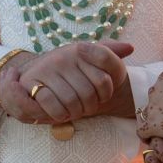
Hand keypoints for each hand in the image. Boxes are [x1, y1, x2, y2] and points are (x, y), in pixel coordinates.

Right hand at [0, 40, 134, 125]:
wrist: (35, 74)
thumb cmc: (70, 71)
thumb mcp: (89, 60)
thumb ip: (108, 55)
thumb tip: (130, 48)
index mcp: (81, 49)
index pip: (106, 73)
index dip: (108, 91)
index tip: (103, 95)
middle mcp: (64, 55)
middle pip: (90, 93)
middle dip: (91, 107)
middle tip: (87, 107)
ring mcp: (48, 68)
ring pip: (72, 102)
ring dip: (75, 113)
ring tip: (74, 111)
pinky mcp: (32, 82)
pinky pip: (52, 104)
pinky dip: (59, 114)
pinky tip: (61, 113)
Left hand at [135, 73, 162, 142]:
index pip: (160, 88)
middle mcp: (155, 90)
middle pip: (152, 100)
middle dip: (159, 108)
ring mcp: (151, 107)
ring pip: (146, 115)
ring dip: (153, 121)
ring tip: (161, 130)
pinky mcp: (151, 124)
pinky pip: (141, 131)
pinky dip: (145, 136)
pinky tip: (151, 139)